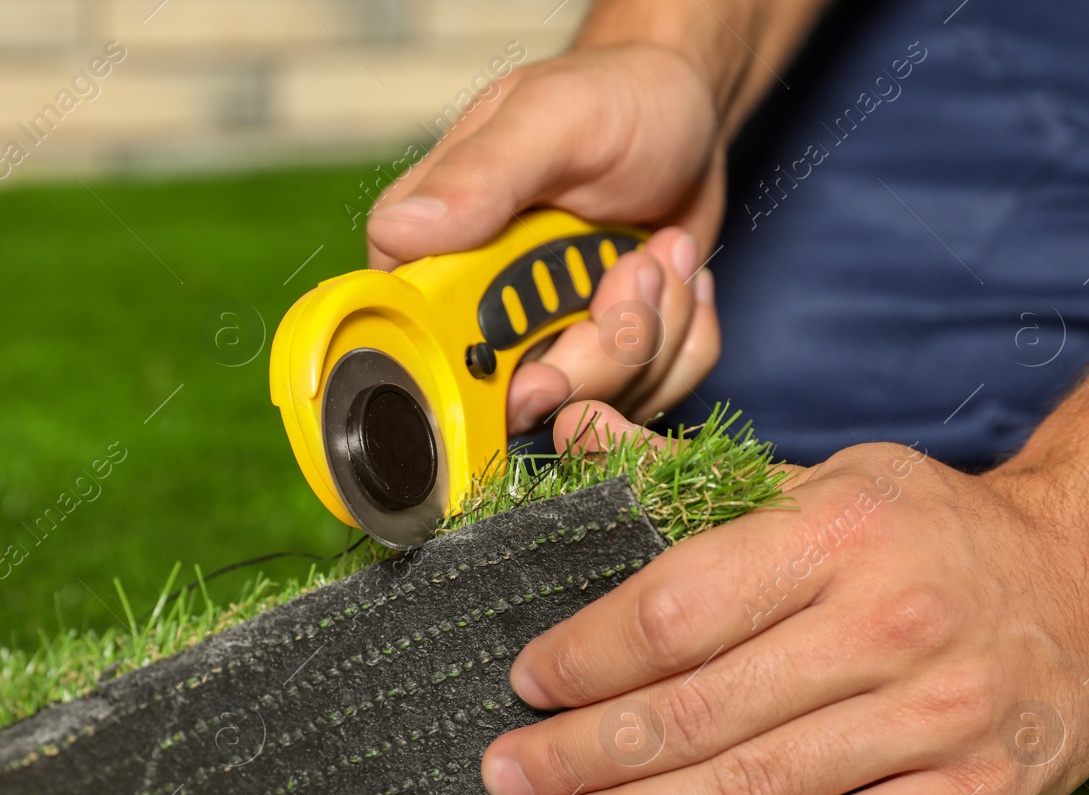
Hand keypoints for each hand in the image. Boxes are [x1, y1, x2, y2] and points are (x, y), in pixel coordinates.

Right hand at [366, 44, 726, 432]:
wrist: (687, 116)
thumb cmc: (615, 99)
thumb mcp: (551, 119)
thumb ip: (479, 175)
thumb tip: (401, 231)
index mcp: (436, 256)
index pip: (425, 353)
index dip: (482, 380)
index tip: (540, 371)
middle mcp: (482, 311)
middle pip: (524, 401)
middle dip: (601, 348)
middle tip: (637, 266)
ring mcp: (548, 344)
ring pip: (598, 401)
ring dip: (655, 331)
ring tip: (662, 252)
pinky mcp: (608, 360)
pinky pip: (654, 394)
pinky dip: (685, 339)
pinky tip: (677, 275)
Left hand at [480, 402, 1088, 794]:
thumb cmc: (929, 529)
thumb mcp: (822, 478)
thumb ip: (690, 473)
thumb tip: (569, 430)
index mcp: (838, 531)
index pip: (677, 608)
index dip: (585, 656)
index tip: (525, 683)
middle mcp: (890, 622)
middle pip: (701, 710)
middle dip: (585, 755)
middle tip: (508, 778)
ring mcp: (940, 715)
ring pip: (757, 789)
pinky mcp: (977, 792)